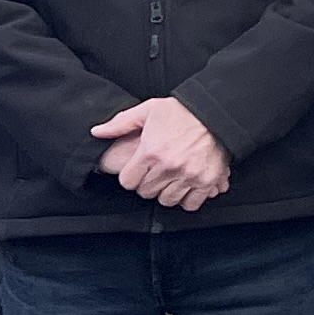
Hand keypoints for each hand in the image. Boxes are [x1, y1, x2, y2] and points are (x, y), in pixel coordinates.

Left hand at [92, 96, 233, 209]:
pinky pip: (190, 203)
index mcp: (150, 151)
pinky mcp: (206, 180)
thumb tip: (97, 132)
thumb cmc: (183, 112)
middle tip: (156, 173)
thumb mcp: (149, 110)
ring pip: (166, 200)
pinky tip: (186, 186)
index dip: (131, 177)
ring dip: (167, 192)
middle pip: (146, 192)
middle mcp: (168, 166)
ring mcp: (188, 175)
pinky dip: (187, 198)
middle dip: (148, 184)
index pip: (128, 182)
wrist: (216, 113)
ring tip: (171, 179)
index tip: (138, 171)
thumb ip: (121, 123)